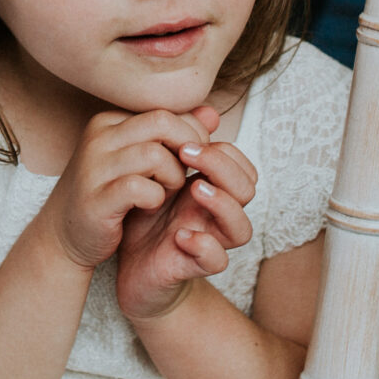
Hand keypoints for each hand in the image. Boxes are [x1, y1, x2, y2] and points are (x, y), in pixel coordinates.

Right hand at [46, 104, 221, 271]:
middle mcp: (98, 137)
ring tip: (166, 191)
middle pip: (163, 123)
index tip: (189, 159)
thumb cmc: (109, 195)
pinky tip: (149, 205)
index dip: (190, 135)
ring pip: (155, 155)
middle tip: (186, 174)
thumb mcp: (141, 160)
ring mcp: (94, 167)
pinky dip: (155, 198)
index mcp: (109, 122)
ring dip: (173, 176)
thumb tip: (212, 114)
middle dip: (187, 149)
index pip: (165, 111)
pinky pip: (140, 188)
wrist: (64, 236)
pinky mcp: (95, 199)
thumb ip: (174, 135)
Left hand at [115, 133, 256, 321]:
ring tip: (194, 189)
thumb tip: (204, 110)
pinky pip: (218, 261)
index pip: (240, 164)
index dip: (221, 149)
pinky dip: (204, 247)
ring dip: (223, 204)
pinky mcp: (191, 267)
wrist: (130, 268)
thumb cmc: (147, 218)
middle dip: (221, 166)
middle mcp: (215, 215)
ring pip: (242, 228)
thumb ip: (178, 146)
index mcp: (211, 190)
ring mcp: (207, 240)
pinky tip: (180, 235)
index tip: (184, 138)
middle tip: (186, 152)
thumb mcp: (157, 177)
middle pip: (247, 188)